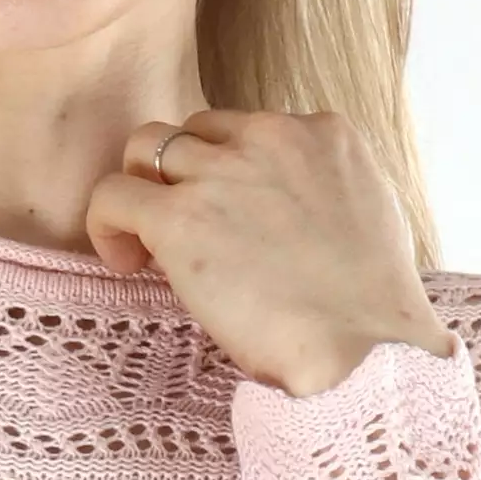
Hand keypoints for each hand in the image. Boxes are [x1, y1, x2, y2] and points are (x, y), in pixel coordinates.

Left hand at [83, 107, 455, 393]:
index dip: (228, 174)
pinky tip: (127, 261)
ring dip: (143, 191)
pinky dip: (107, 224)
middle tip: (190, 234)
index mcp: (324, 132)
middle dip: (184, 176)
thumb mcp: (368, 216)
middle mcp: (271, 136)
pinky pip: (111, 195)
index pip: (248, 129)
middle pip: (194, 131)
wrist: (363, 350)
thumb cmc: (373, 310)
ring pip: (144, 147)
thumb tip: (276, 211)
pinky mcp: (179, 216)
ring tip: (151, 247)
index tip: (229, 222)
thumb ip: (321, 191)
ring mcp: (222, 172)